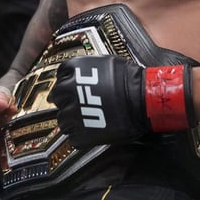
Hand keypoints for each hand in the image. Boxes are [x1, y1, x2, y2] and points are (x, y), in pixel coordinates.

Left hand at [50, 55, 192, 147]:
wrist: (142, 101)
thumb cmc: (130, 80)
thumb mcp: (105, 63)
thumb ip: (87, 69)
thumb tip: (81, 74)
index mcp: (74, 70)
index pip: (60, 75)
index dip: (68, 82)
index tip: (73, 87)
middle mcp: (68, 91)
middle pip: (57, 97)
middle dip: (67, 100)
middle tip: (80, 103)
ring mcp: (72, 114)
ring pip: (62, 119)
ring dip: (72, 119)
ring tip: (87, 118)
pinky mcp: (80, 134)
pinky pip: (72, 136)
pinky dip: (80, 135)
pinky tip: (91, 129)